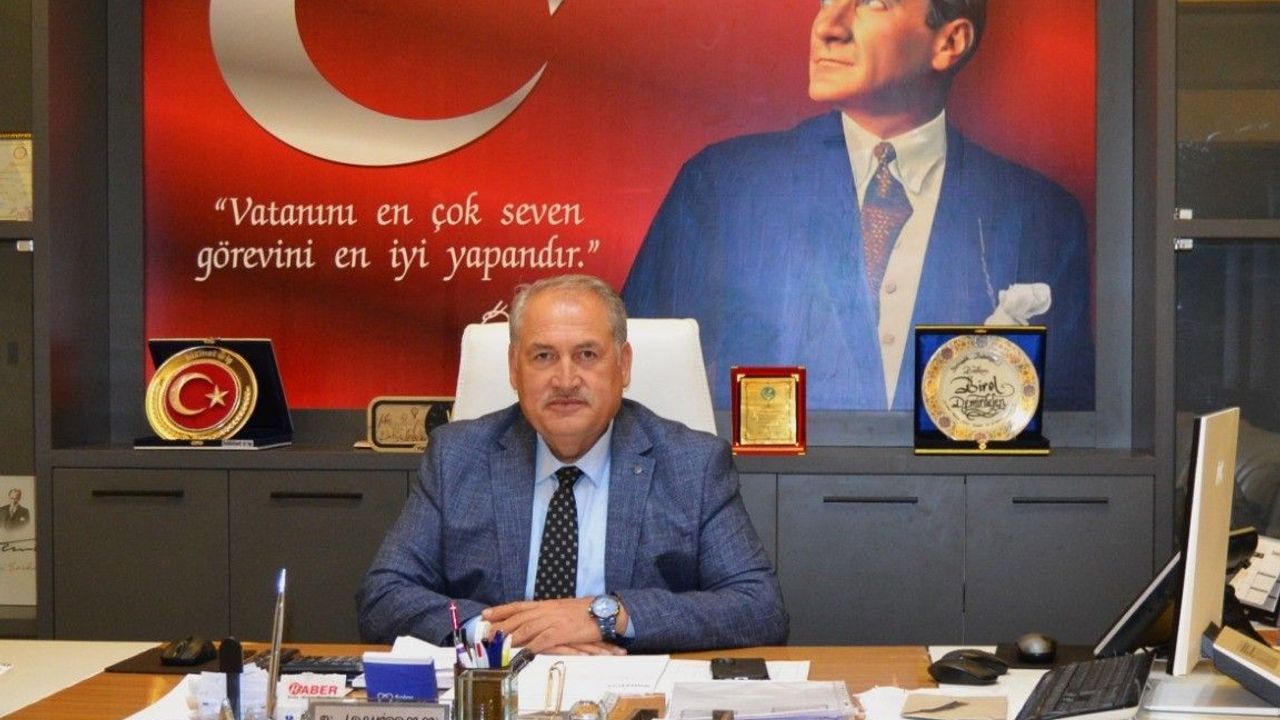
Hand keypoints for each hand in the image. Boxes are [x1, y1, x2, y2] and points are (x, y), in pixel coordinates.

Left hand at [482, 598, 625, 653]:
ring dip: (510, 636)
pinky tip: (521, 653)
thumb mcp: (562, 609)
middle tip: (485, 633)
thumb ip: (547, 613)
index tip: (485, 614)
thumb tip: (532, 619)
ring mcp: (554, 620)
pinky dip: (531, 647)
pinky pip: (543, 640)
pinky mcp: (563, 632)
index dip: (501, 610)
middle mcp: (547, 610)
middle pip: (518, 617)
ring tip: (497, 643)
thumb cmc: (585, 612)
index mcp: (546, 604)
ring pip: (527, 628)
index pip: (519, 606)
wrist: (605, 611)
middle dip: (500, 625)